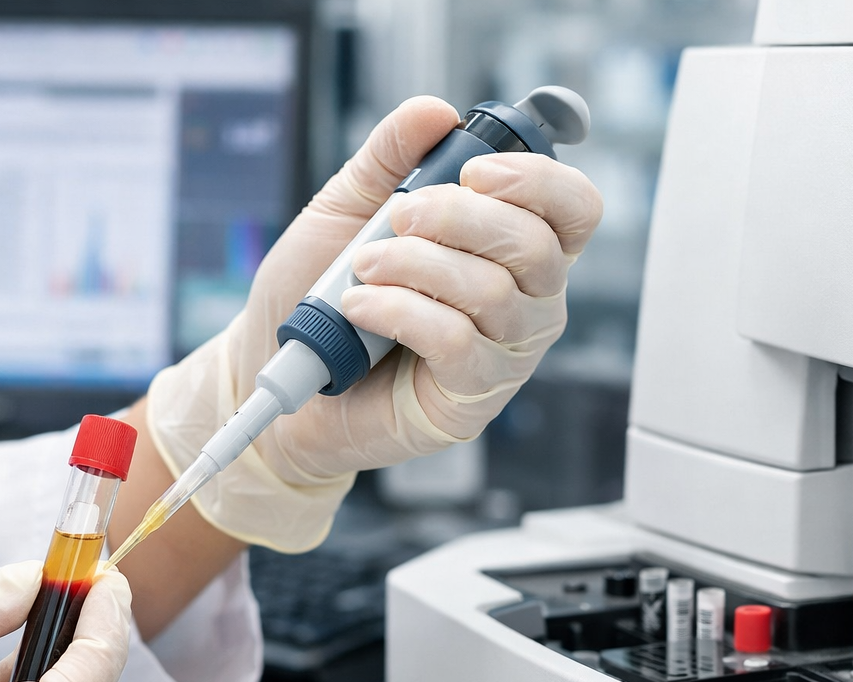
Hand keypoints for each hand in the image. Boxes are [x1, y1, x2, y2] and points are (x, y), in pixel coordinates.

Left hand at [147, 96, 602, 550]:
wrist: (278, 374)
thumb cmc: (321, 299)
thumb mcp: (348, 210)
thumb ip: (390, 157)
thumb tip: (435, 112)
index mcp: (512, 251)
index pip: (573, 209)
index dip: (538, 180)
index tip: (473, 169)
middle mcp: (525, 303)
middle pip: (537, 245)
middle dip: (458, 216)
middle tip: (397, 216)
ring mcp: (503, 355)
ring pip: (493, 291)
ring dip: (416, 265)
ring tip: (363, 266)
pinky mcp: (470, 399)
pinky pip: (455, 341)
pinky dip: (398, 311)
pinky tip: (358, 307)